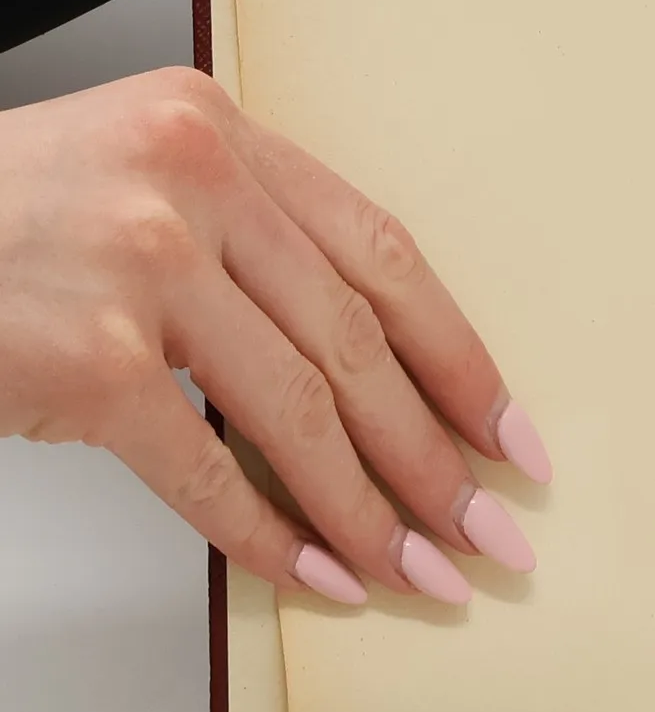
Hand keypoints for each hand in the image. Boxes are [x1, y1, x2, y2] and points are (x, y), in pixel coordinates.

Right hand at [0, 69, 549, 605]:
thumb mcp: (136, 178)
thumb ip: (247, 239)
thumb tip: (367, 374)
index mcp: (222, 135)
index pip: (384, 256)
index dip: (460, 356)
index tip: (510, 432)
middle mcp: (192, 185)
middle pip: (358, 343)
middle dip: (437, 453)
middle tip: (490, 528)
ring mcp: (138, 269)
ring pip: (302, 412)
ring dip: (373, 509)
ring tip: (424, 570)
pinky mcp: (86, 360)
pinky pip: (209, 470)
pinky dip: (272, 535)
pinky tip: (320, 576)